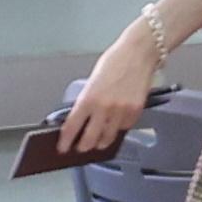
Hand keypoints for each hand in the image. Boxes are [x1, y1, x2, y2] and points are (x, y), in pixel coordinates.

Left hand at [50, 32, 163, 162]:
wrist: (138, 53)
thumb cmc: (115, 61)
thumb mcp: (93, 80)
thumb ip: (88, 100)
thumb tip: (82, 118)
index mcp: (89, 98)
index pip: (72, 126)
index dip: (66, 141)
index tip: (63, 147)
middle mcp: (104, 108)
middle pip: (90, 139)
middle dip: (83, 147)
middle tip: (81, 149)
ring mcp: (121, 111)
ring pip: (108, 138)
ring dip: (101, 142)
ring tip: (98, 142)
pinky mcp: (136, 112)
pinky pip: (125, 128)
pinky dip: (119, 128)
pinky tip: (116, 124)